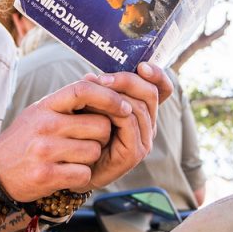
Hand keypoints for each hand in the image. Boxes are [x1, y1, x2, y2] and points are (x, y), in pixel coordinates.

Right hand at [0, 80, 132, 201]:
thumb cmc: (24, 140)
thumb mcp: (40, 112)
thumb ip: (67, 100)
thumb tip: (97, 79)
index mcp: (46, 106)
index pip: (83, 90)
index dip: (109, 96)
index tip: (123, 106)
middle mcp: (45, 125)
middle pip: (100, 125)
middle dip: (103, 136)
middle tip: (88, 142)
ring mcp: (45, 150)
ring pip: (94, 151)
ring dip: (91, 158)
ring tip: (72, 158)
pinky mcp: (45, 175)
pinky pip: (83, 174)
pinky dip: (81, 176)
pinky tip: (67, 173)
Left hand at [79, 62, 171, 190]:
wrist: (71, 166)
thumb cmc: (81, 132)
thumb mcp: (91, 104)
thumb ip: (100, 91)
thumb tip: (91, 74)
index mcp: (143, 111)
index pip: (162, 89)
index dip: (157, 74)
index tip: (142, 65)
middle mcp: (148, 125)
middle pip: (150, 93)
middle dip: (126, 80)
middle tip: (101, 78)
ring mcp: (144, 140)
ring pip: (139, 106)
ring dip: (115, 93)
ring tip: (93, 89)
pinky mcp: (135, 153)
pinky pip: (129, 122)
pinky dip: (114, 110)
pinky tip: (97, 108)